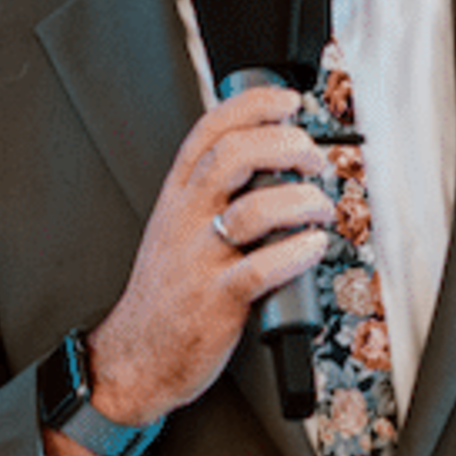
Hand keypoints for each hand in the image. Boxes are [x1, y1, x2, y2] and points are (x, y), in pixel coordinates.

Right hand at [73, 85, 331, 441]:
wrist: (135, 354)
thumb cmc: (168, 289)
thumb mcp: (178, 225)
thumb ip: (214, 189)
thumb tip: (273, 155)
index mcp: (179, 194)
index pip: (210, 129)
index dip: (253, 105)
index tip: (288, 101)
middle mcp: (187, 218)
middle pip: (235, 157)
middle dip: (285, 146)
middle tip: (314, 158)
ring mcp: (201, 258)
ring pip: (254, 210)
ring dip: (301, 201)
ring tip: (320, 208)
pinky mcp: (217, 300)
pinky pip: (260, 269)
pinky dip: (296, 253)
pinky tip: (313, 246)